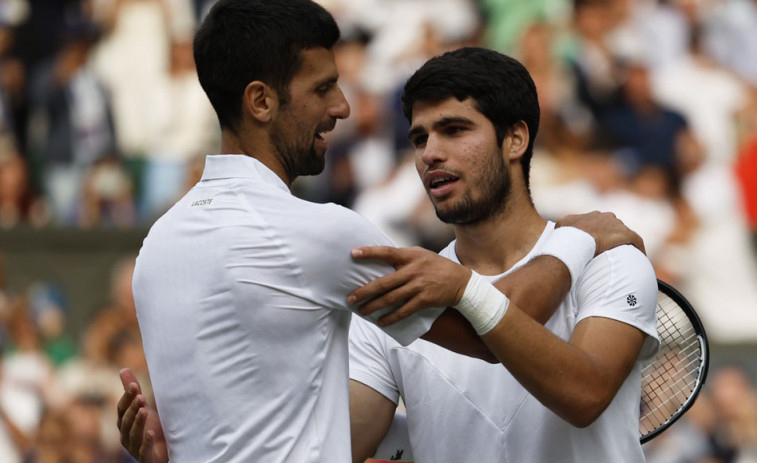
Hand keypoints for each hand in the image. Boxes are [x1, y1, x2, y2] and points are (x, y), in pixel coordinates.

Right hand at [117, 369, 168, 462]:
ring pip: (133, 435)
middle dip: (132, 408)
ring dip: (138, 422)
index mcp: (124, 424)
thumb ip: (133, 392)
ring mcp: (135, 448)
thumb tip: (123, 369)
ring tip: (144, 410)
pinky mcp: (146, 458)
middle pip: (126, 422)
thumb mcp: (143, 407)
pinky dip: (146, 442)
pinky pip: (143, 451)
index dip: (126, 398)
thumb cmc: (152, 427)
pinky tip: (151, 433)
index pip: (121, 409)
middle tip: (141, 396)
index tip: (135, 386)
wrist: (165, 450)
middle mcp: (126, 436)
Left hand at [348, 246, 470, 325]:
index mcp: (411, 256)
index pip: (387, 252)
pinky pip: (404, 311)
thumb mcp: (421, 255)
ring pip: (391, 299)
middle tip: (350, 298)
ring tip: (362, 312)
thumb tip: (380, 259)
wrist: (461, 282)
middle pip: (384, 282)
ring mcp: (419, 286)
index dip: (370, 252)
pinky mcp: (424, 300)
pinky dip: (391, 318)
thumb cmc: (436, 266)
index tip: (353, 253)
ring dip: (374, 307)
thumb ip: (403, 256)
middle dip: (365, 291)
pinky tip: (381, 322)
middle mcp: (413, 270)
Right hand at [556, 211, 645, 255]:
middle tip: (609, 250)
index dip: (600, 232)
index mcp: (592, 215)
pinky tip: (640, 256)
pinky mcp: (625, 234)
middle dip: (612, 236)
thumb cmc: (566, 236)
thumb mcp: (561, 226)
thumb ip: (564, 225)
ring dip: (624, 242)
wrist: (575, 241)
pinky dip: (639, 247)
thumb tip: (561, 229)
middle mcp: (606, 217)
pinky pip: (636, 240)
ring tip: (623, 255)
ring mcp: (616, 225)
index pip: (600, 222)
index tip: (599, 242)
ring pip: (623, 233)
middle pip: (613, 226)